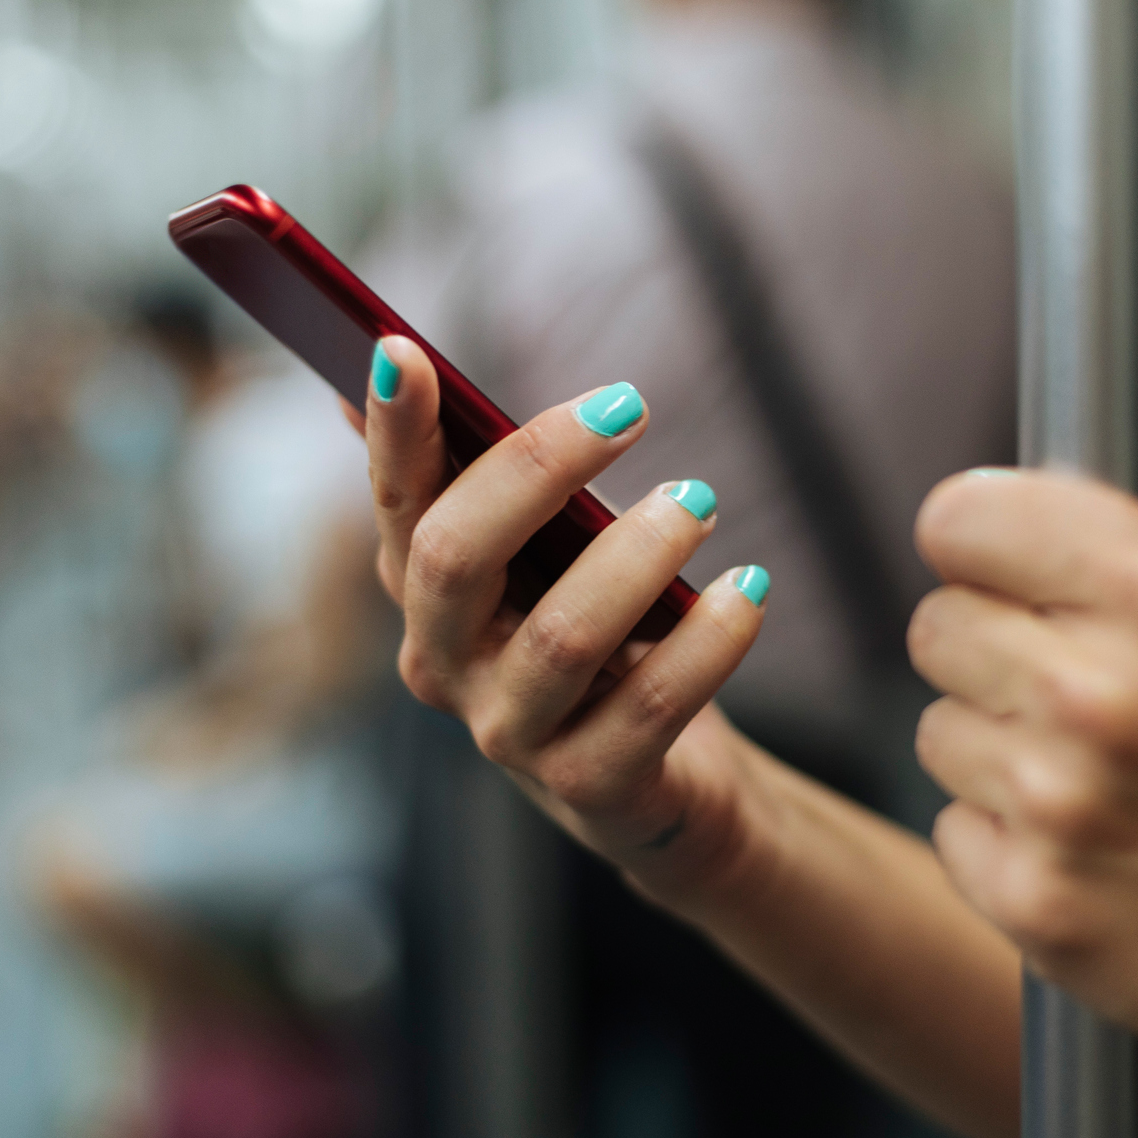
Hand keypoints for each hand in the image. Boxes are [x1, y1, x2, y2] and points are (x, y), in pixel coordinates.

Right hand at [353, 337, 772, 904]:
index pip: (396, 503)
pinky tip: (749, 590)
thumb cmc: (593, 638)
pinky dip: (708, 640)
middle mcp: (445, 666)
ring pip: (562, 635)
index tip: (402, 350)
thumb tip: (389, 359)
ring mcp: (512, 735)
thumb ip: (476, 472)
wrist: (655, 784)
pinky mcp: (592, 786)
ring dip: (638, 554)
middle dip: (539, 469)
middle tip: (629, 405)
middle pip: (457, 557)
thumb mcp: (533, 555)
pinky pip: (652, 707)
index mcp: (425, 593)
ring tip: (699, 501)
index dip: (393, 431)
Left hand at [907, 468, 1137, 1137]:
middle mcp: (1101, 690)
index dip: (973, 546)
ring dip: (997, 754)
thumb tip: (989, 515)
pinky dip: (1005, 840)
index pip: (960, 519)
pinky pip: (953, 827)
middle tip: (1066, 697)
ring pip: (938, 728)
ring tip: (1092, 783)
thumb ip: (1119, 546)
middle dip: (990, 655)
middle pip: (935, 625)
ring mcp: (1058, 802)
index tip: (996, 575)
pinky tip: (1085, 850)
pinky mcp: (1029, 895)